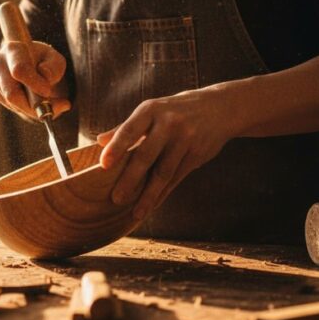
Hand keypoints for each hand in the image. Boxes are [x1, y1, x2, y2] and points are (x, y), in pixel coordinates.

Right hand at [0, 41, 70, 119]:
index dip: (34, 83)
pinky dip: (29, 110)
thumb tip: (44, 75)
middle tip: (60, 106)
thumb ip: (54, 67)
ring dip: (36, 109)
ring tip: (53, 102)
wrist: (32, 64)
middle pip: (13, 94)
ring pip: (14, 104)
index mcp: (13, 48)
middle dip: (35, 105)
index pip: (19, 69)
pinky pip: (13, 108)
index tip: (48, 91)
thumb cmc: (45, 61)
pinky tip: (37, 101)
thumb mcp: (56, 60)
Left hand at [97, 86, 239, 220]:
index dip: (116, 148)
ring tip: (136, 212)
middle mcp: (168, 123)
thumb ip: (126, 127)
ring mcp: (185, 139)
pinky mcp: (196, 153)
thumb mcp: (152, 111)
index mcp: (151, 110)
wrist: (219, 107)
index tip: (103, 164)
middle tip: (116, 198)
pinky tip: (153, 205)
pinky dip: (164, 193)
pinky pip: (177, 177)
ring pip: (163, 172)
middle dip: (130, 179)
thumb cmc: (175, 111)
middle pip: (146, 155)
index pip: (129, 130)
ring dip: (149, 195)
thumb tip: (99, 141)